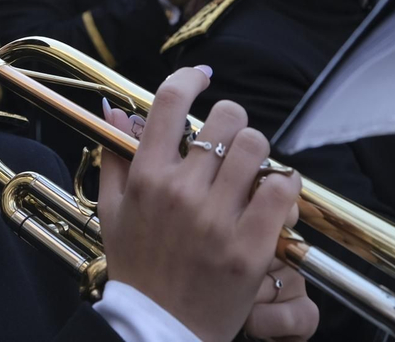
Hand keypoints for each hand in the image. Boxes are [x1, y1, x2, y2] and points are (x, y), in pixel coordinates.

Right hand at [98, 67, 306, 341]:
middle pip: (225, 119)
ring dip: (257, 155)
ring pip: (256, 147)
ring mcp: (217, 219)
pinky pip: (281, 189)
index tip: (201, 78)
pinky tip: (272, 197)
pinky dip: (282, 185)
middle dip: (231, 124)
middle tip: (229, 144)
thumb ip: (114, 158)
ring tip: (250, 173)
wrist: (158, 330)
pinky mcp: (251, 247)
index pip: (169, 102)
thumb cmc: (138, 271)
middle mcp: (181, 192)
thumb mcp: (112, 213)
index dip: (190, 79)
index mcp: (146, 178)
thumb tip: (117, 110)